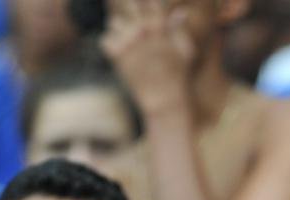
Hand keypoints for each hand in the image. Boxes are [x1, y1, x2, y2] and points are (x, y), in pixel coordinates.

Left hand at [101, 0, 194, 114]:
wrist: (165, 100)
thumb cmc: (178, 77)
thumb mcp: (186, 51)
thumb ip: (180, 30)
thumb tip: (181, 12)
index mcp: (160, 26)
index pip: (150, 2)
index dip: (147, 5)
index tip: (147, 13)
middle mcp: (143, 30)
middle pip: (128, 5)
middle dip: (131, 11)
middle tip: (135, 28)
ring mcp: (128, 42)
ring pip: (113, 22)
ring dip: (119, 30)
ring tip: (128, 42)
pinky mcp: (117, 56)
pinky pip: (104, 40)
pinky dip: (110, 46)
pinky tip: (120, 54)